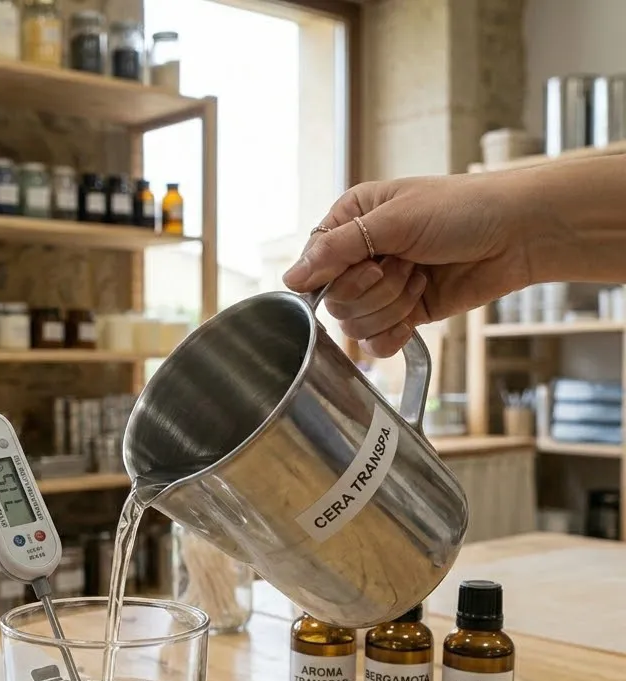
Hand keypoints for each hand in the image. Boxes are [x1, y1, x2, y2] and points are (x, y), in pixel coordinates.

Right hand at [283, 174, 531, 356]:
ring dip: (392, 306)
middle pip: (334, 301)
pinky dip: (393, 335)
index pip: (313, 266)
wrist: (517, 235)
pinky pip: (375, 343)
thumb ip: (336, 251)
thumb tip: (290, 279)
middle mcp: (360, 257)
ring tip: (421, 279)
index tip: (370, 264)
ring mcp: (382, 289)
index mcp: (350, 223)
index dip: (335, 276)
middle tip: (405, 266)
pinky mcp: (403, 314)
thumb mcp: (393, 221)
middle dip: (374, 290)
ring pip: (355, 324)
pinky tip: (413, 316)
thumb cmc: (461, 210)